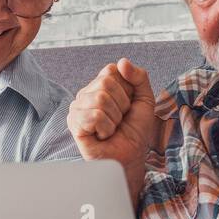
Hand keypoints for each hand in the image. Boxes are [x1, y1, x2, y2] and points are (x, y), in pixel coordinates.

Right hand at [68, 58, 156, 200]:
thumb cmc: (135, 130)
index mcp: (99, 86)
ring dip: (115, 118)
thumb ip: (139, 77)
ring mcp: (76, 109)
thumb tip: (122, 62)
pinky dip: (106, 128)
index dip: (126, 89)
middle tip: (119, 120)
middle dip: (121, 105)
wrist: (131, 156)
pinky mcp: (74, 125)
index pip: (110, 70)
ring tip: (111, 128)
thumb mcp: (145, 99)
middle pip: (105, 83)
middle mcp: (85, 95)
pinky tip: (103, 136)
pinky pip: (95, 115)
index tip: (127, 106)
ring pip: (100, 99)